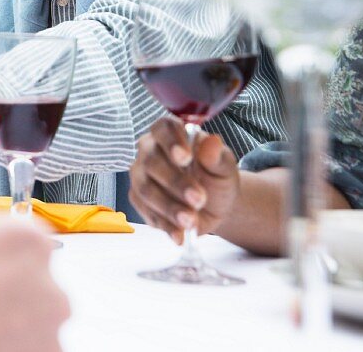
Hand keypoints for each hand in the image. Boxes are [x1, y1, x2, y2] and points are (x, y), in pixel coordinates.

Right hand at [0, 213, 67, 351]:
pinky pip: (24, 350)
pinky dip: (2, 348)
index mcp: (24, 242)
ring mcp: (44, 333)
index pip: (29, 243)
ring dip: (6, 323)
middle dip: (6, 291)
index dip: (0, 255)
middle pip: (35, 284)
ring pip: (31, 323)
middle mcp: (47, 288)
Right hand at [129, 115, 240, 243]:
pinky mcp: (138, 199)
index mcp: (170, 134)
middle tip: (199, 199)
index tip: (186, 158)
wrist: (211, 206)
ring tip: (191, 221)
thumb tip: (211, 142)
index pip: (164, 128)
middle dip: (175, 182)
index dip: (171, 141)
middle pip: (152, 161)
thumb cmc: (215, 179)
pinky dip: (164, 224)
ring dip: (169, 207)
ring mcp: (140, 175)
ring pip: (146, 189)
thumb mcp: (224, 169)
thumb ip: (218, 157)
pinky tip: (180, 234)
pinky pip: (146, 212)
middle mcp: (149, 151)